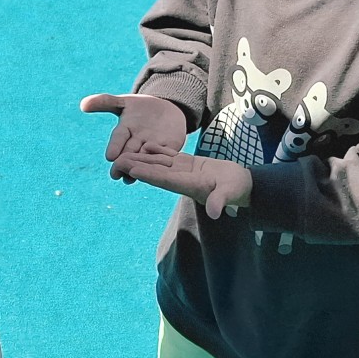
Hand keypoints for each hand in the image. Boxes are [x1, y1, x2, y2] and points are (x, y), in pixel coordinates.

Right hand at [80, 93, 190, 176]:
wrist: (165, 110)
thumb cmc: (140, 108)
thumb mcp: (124, 102)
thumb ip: (105, 102)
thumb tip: (83, 105)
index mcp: (125, 130)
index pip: (119, 138)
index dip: (115, 146)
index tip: (109, 156)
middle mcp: (137, 143)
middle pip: (130, 153)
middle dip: (123, 164)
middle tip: (117, 173)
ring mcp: (153, 146)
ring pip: (146, 158)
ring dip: (141, 167)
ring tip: (135, 176)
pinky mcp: (170, 148)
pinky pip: (166, 154)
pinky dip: (163, 160)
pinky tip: (162, 168)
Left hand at [113, 146, 252, 218]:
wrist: (242, 184)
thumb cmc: (238, 189)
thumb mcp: (230, 193)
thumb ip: (221, 200)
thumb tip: (215, 212)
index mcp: (189, 185)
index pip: (165, 179)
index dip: (149, 174)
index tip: (133, 170)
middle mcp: (182, 179)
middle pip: (156, 172)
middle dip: (136, 167)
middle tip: (116, 162)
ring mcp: (184, 172)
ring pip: (159, 163)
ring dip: (142, 159)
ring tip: (123, 154)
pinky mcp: (189, 164)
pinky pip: (170, 156)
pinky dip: (158, 150)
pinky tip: (145, 145)